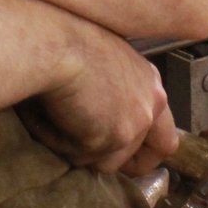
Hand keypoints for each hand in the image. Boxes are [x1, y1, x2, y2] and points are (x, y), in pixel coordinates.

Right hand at [20, 26, 177, 175]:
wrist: (56, 44)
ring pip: (108, 161)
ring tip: (51, 122)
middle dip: (130, 165)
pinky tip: (43, 120)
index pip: (164, 131)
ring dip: (79, 149)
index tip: (126, 152)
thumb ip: (111, 91)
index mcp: (150, 82)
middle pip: (151, 154)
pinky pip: (79, 157)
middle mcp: (150, 105)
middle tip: (99, 160)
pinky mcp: (111, 139)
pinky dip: (59, 143)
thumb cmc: (67, 41)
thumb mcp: (102, 61)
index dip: (144, 147)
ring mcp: (134, 125)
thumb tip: (95, 115)